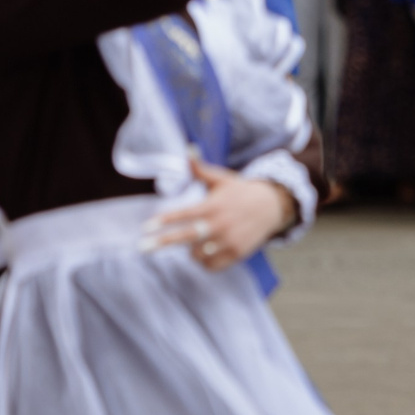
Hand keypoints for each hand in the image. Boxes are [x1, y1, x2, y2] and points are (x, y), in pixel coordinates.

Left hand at [146, 160, 300, 270]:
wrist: (272, 205)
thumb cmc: (241, 191)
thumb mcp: (221, 179)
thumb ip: (200, 169)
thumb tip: (187, 149)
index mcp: (212, 205)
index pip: (183, 214)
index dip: (163, 220)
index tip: (145, 227)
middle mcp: (219, 224)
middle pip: (185, 237)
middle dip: (161, 242)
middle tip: (142, 247)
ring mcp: (229, 241)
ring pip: (197, 254)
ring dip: (191, 250)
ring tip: (196, 241)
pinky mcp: (237, 253)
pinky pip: (211, 265)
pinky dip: (204, 261)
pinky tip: (205, 252)